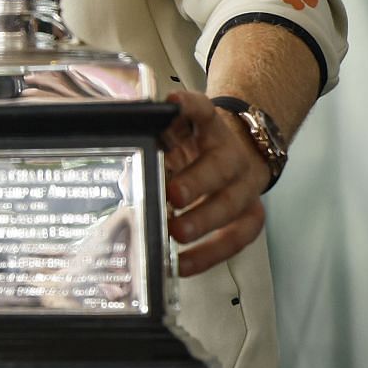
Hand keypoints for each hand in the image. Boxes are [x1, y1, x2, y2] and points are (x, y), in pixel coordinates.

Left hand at [162, 90, 271, 277]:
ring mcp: (243, 186)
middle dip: (196, 182)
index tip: (173, 104)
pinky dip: (210, 253)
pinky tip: (184, 263)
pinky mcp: (251, 214)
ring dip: (204, 221)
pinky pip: (237, 238)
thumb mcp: (174, 132)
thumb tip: (116, 152)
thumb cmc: (193, 146)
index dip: (189, 106)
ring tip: (177, 233)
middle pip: (219, 166)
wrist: (240, 151)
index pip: (201, 110)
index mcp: (208, 126)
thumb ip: (151, 138)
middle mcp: (230, 154)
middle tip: (172, 195)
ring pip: (232, 204)